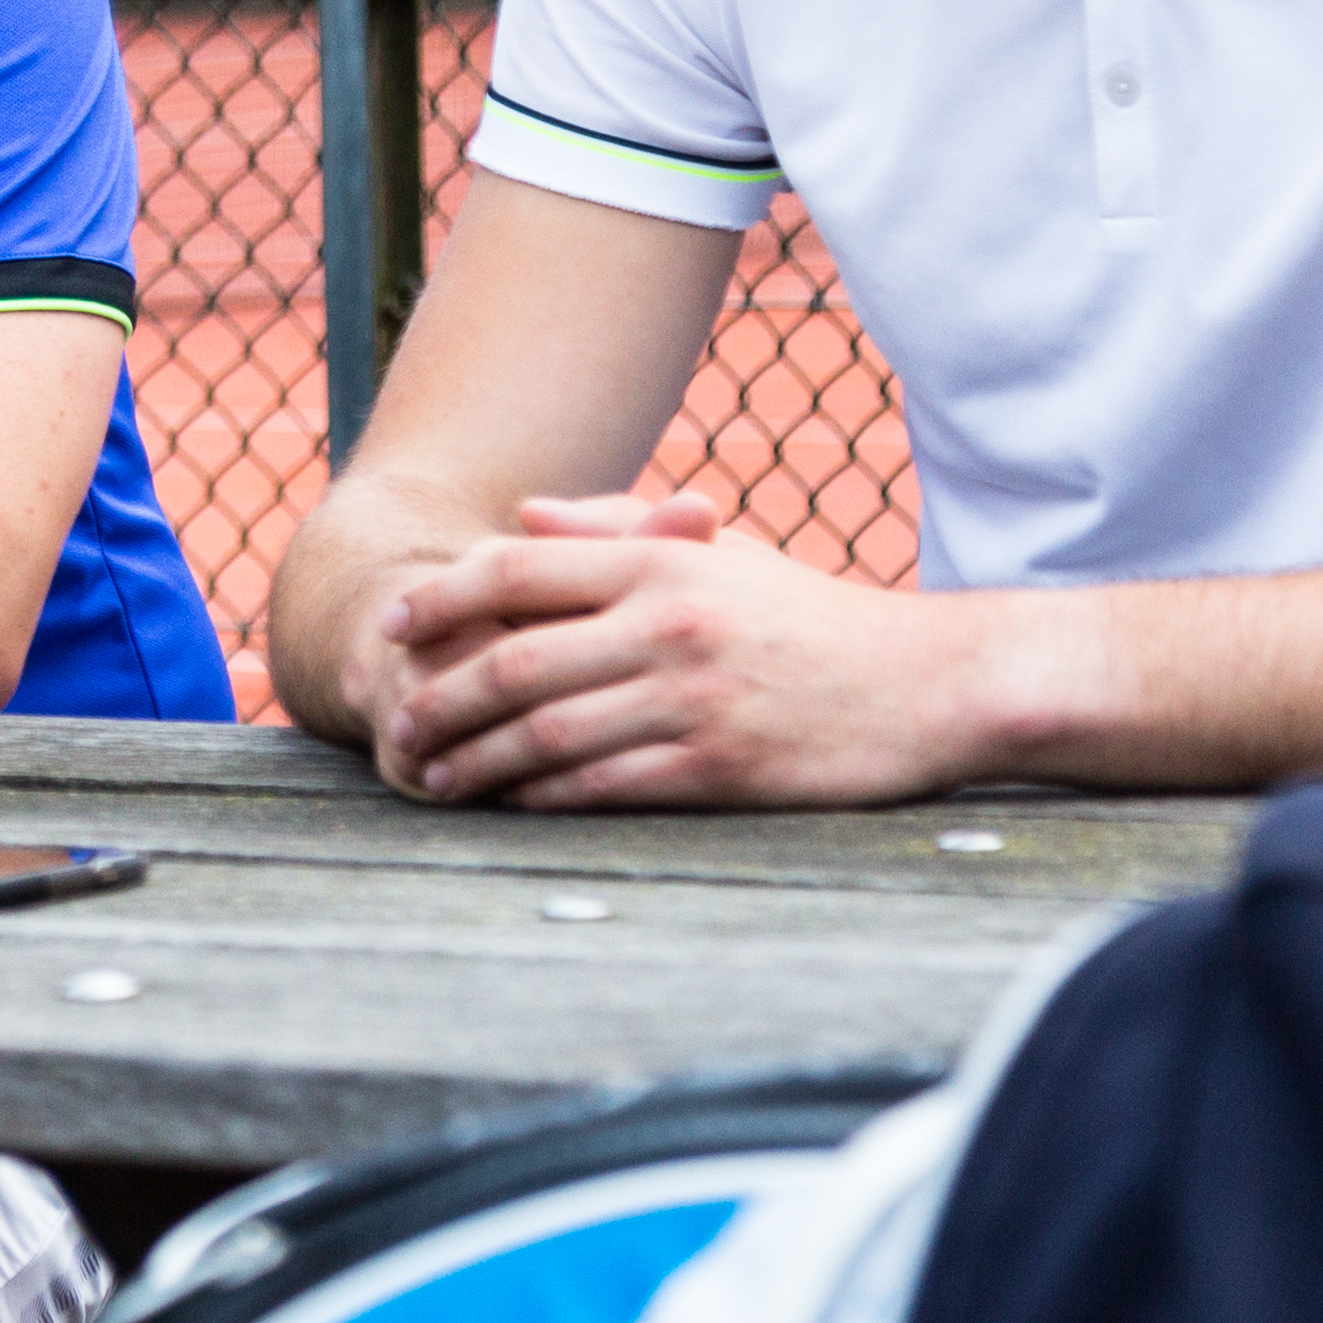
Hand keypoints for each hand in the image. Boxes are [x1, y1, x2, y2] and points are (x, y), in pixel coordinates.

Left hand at [368, 495, 993, 806]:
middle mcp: (666, 623)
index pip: (516, 570)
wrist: (929, 684)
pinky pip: (601, 786)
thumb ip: (616, 529)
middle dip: (440, 697)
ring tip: (434, 774)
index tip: (393, 625)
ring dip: (475, 759)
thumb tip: (519, 519)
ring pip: (545, 733)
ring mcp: (691, 698)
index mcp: (660, 562)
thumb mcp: (721, 554)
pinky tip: (510, 803)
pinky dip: (542, 796)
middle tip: (397, 722)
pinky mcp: (718, 767)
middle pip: (512, 661)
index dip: (441, 597)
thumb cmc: (814, 619)